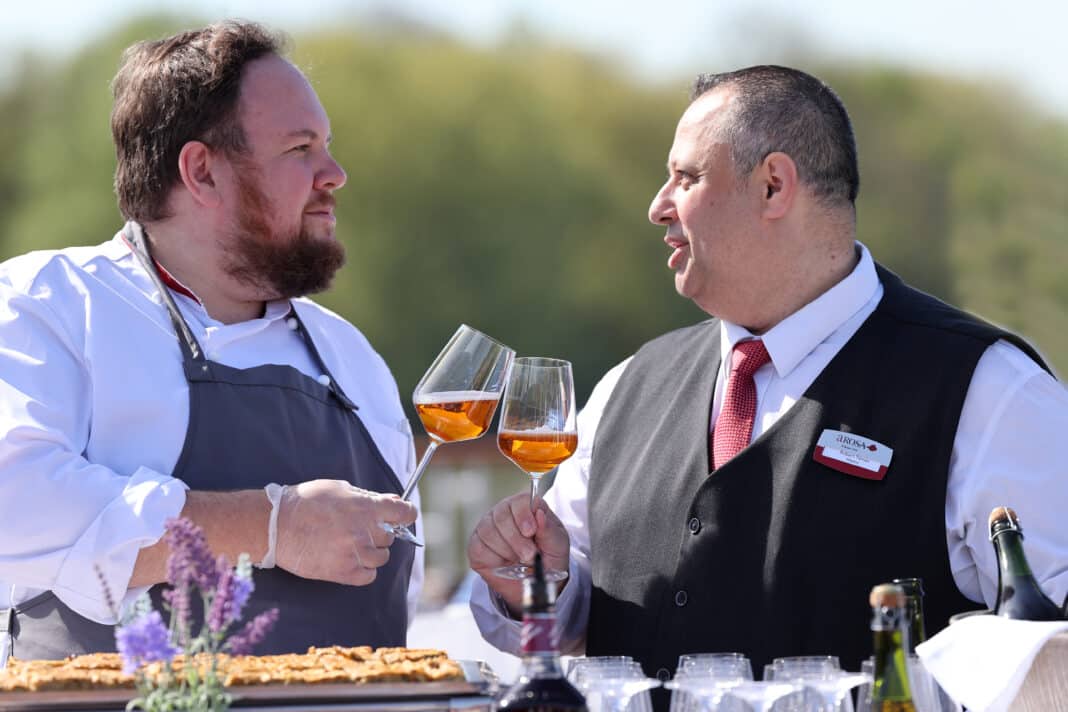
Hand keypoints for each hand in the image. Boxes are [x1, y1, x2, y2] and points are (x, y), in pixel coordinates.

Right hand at [275, 479, 416, 585]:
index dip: (406, 514)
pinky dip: (363, 570)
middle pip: (391, 536)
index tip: (404, 516)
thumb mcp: (338, 489)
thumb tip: (392, 502)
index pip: (403, 512)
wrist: (276, 526)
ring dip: (372, 552)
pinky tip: (349, 560)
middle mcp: (364, 531)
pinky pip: (369, 576)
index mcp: (366, 507)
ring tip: (351, 545)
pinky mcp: (343, 572)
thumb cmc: (305, 503)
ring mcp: (355, 553)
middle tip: (361, 530)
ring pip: (381, 558)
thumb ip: (367, 497)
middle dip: (380, 532)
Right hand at [467, 491, 570, 615]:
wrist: (536, 584)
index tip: (531, 532)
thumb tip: (539, 512)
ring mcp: (488, 528)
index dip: (524, 515)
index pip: (520, 500)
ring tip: (519, 561)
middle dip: (516, 539)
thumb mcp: (557, 546)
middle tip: (529, 555)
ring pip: (488, 531)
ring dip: (507, 550)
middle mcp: (504, 513)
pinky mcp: (477, 546)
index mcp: (526, 508)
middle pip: (502, 515)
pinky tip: (504, 564)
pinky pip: (479, 548)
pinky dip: (494, 559)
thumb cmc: (548, 559)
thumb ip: (549, 530)